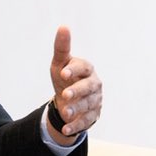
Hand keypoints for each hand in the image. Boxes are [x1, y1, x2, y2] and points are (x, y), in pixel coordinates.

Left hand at [48, 25, 102, 143]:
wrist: (70, 99)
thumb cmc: (65, 77)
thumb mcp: (60, 63)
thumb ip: (62, 47)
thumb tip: (63, 26)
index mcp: (87, 69)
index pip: (83, 68)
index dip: (74, 70)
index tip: (63, 73)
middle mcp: (94, 84)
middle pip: (89, 87)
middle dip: (77, 91)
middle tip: (65, 94)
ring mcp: (95, 100)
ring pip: (87, 104)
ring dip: (76, 109)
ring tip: (65, 113)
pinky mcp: (93, 115)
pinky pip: (86, 121)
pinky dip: (76, 126)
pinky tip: (65, 129)